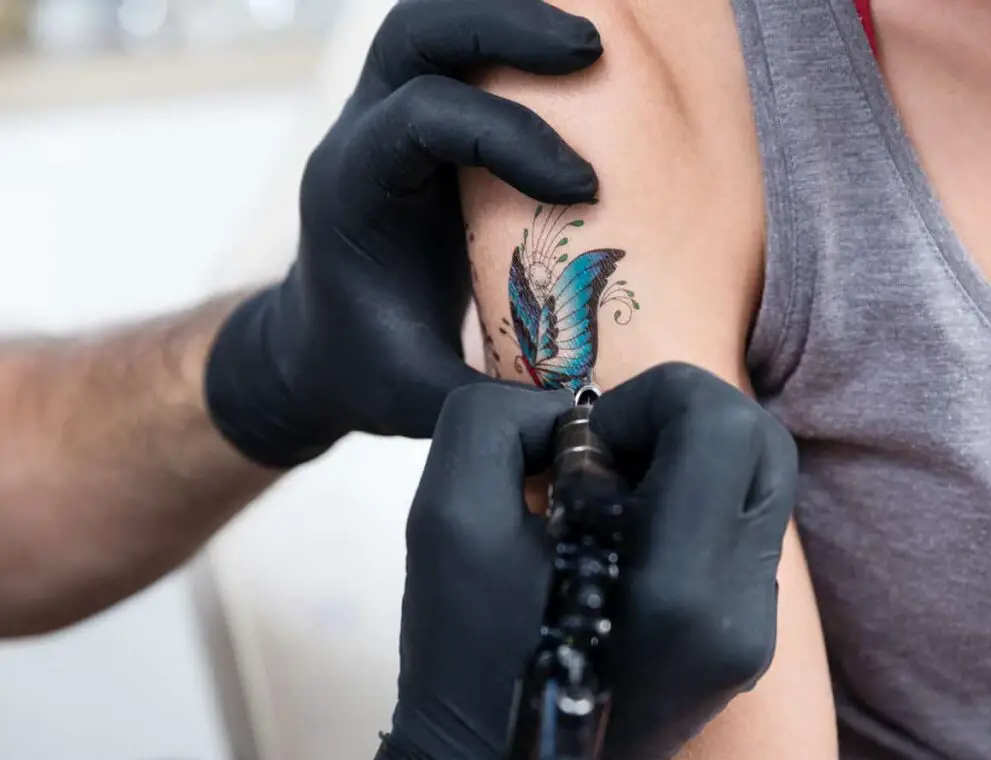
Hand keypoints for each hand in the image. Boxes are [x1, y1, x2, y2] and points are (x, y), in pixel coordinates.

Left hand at [204, 0, 602, 466]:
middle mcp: (362, 136)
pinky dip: (509, 39)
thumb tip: (587, 416)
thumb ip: (490, 406)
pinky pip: (459, 53)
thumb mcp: (419, 400)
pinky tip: (569, 55)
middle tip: (593, 49)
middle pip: (417, 33)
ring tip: (594, 38)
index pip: (421, 122)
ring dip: (510, 15)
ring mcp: (387, 118)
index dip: (508, 139)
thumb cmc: (366, 372)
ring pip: (435, 22)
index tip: (583, 185)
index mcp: (351, 191)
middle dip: (504, 28)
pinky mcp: (422, 123)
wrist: (323, 350)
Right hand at [356, 363, 796, 759]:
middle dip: (678, 418)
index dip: (646, 399)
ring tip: (611, 502)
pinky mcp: (749, 642)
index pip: (721, 420)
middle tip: (605, 457)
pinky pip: (740, 529)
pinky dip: (688, 504)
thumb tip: (573, 417)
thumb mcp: (443, 514)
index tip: (583, 446)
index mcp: (675, 587)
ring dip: (684, 459)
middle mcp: (740, 610)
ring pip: (760, 481)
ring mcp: (755, 632)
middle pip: (761, 440)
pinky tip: (626, 542)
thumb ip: (497, 421)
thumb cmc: (460, 651)